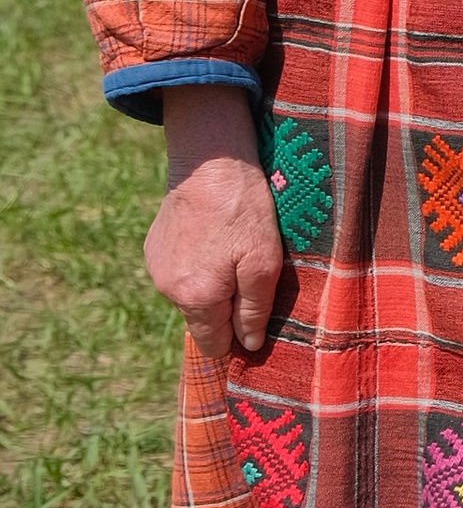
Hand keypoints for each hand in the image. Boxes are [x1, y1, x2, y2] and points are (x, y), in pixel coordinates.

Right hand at [144, 86, 283, 357]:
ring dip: (211, 284)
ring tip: (233, 250)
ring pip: (190, 295)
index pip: (213, 344)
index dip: (236, 339)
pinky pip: (179, 272)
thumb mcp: (263, 262)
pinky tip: (214, 238)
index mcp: (196, 298)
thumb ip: (254, 309)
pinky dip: (197, 264)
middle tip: (250, 275)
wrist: (210, 161)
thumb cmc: (244, 211)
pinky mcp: (154, 247)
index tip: (255, 321)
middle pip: (202, 320)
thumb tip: (249, 346)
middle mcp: (168, 290)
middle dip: (226, 309)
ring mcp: (156, 267)